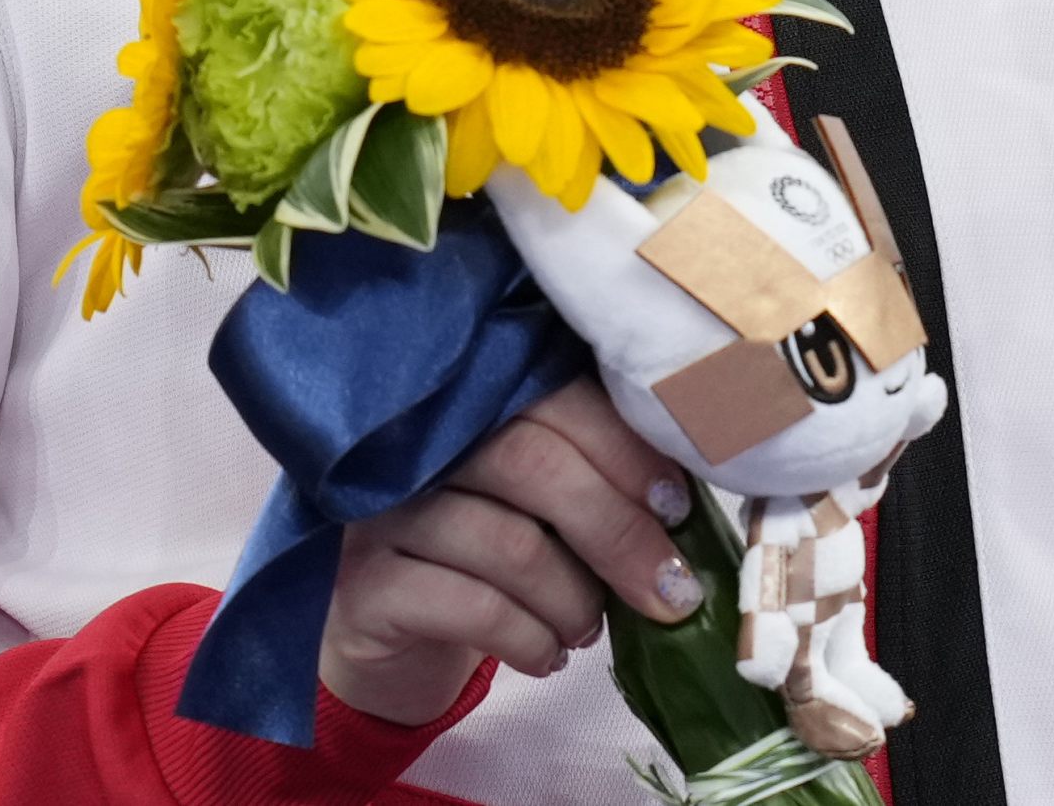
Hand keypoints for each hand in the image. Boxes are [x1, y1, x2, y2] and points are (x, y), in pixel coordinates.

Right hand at [318, 378, 710, 725]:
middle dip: (616, 531)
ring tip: (588, 630)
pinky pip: (469, 606)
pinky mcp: (366, 583)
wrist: (393, 643)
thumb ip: (596, 483)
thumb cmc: (489, 559)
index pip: (554, 396)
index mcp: (473, 403)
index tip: (676, 508)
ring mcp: (383, 510)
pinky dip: (528, 639)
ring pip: (507, 543)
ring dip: (573, 599)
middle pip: (531, 462)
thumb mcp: (544, 511)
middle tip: (666, 593)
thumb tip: (686, 508)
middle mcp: (419, 443)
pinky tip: (546, 656)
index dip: (624, 449)